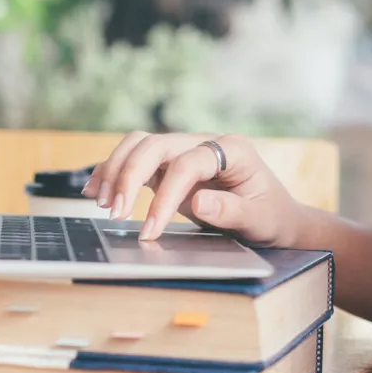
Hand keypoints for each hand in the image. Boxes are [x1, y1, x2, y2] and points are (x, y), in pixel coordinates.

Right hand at [83, 131, 305, 244]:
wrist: (275, 217)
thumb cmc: (270, 217)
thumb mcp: (259, 219)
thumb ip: (231, 211)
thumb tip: (199, 203)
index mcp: (231, 149)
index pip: (188, 163)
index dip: (165, 196)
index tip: (151, 229)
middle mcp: (204, 142)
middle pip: (155, 144)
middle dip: (129, 175)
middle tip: (117, 211)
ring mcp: (184, 151)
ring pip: (139, 145)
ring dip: (116, 170)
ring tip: (103, 203)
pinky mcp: (169, 165)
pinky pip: (136, 160)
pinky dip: (113, 172)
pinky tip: (96, 191)